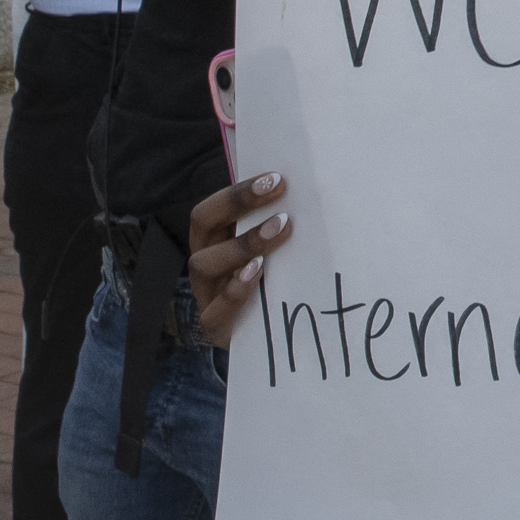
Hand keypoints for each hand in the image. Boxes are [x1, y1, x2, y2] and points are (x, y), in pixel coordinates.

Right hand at [188, 172, 291, 348]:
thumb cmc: (281, 285)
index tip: (276, 178)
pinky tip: (259, 273)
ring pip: (204, 263)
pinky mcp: (215, 328)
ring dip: (243, 243)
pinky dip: (236, 290)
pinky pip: (215, 311)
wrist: (277, 340)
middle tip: (278, 188)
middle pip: (203, 225)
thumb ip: (285, 227)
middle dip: (237, 202)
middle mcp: (206, 264)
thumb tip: (316, 190)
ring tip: (280, 229)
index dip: (238, 192)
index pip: (212, 210)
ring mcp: (206, 296)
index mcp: (216, 241)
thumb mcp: (281, 254)